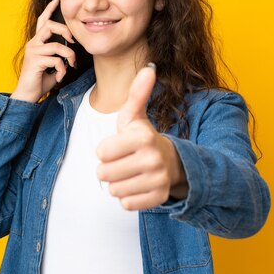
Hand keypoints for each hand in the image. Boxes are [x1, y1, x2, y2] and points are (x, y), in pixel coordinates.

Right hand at [11, 0, 76, 102]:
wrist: (27, 94)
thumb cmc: (40, 79)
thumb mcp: (53, 64)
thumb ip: (59, 54)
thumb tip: (71, 52)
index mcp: (37, 42)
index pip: (42, 21)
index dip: (49, 9)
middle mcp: (33, 44)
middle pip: (49, 25)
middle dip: (65, 30)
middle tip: (73, 40)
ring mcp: (33, 51)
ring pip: (57, 45)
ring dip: (69, 56)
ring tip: (71, 65)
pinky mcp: (35, 61)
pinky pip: (56, 60)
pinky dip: (62, 69)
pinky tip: (60, 77)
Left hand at [95, 64, 189, 210]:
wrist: (172, 163)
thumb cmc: (143, 138)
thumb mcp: (136, 117)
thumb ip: (137, 93)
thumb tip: (150, 68)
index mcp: (143, 137)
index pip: (101, 152)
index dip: (106, 150)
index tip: (119, 147)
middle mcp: (152, 159)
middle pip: (104, 174)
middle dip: (109, 169)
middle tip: (124, 162)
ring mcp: (157, 181)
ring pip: (114, 190)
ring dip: (118, 184)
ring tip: (131, 173)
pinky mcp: (158, 199)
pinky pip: (126, 204)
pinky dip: (128, 197)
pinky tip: (138, 185)